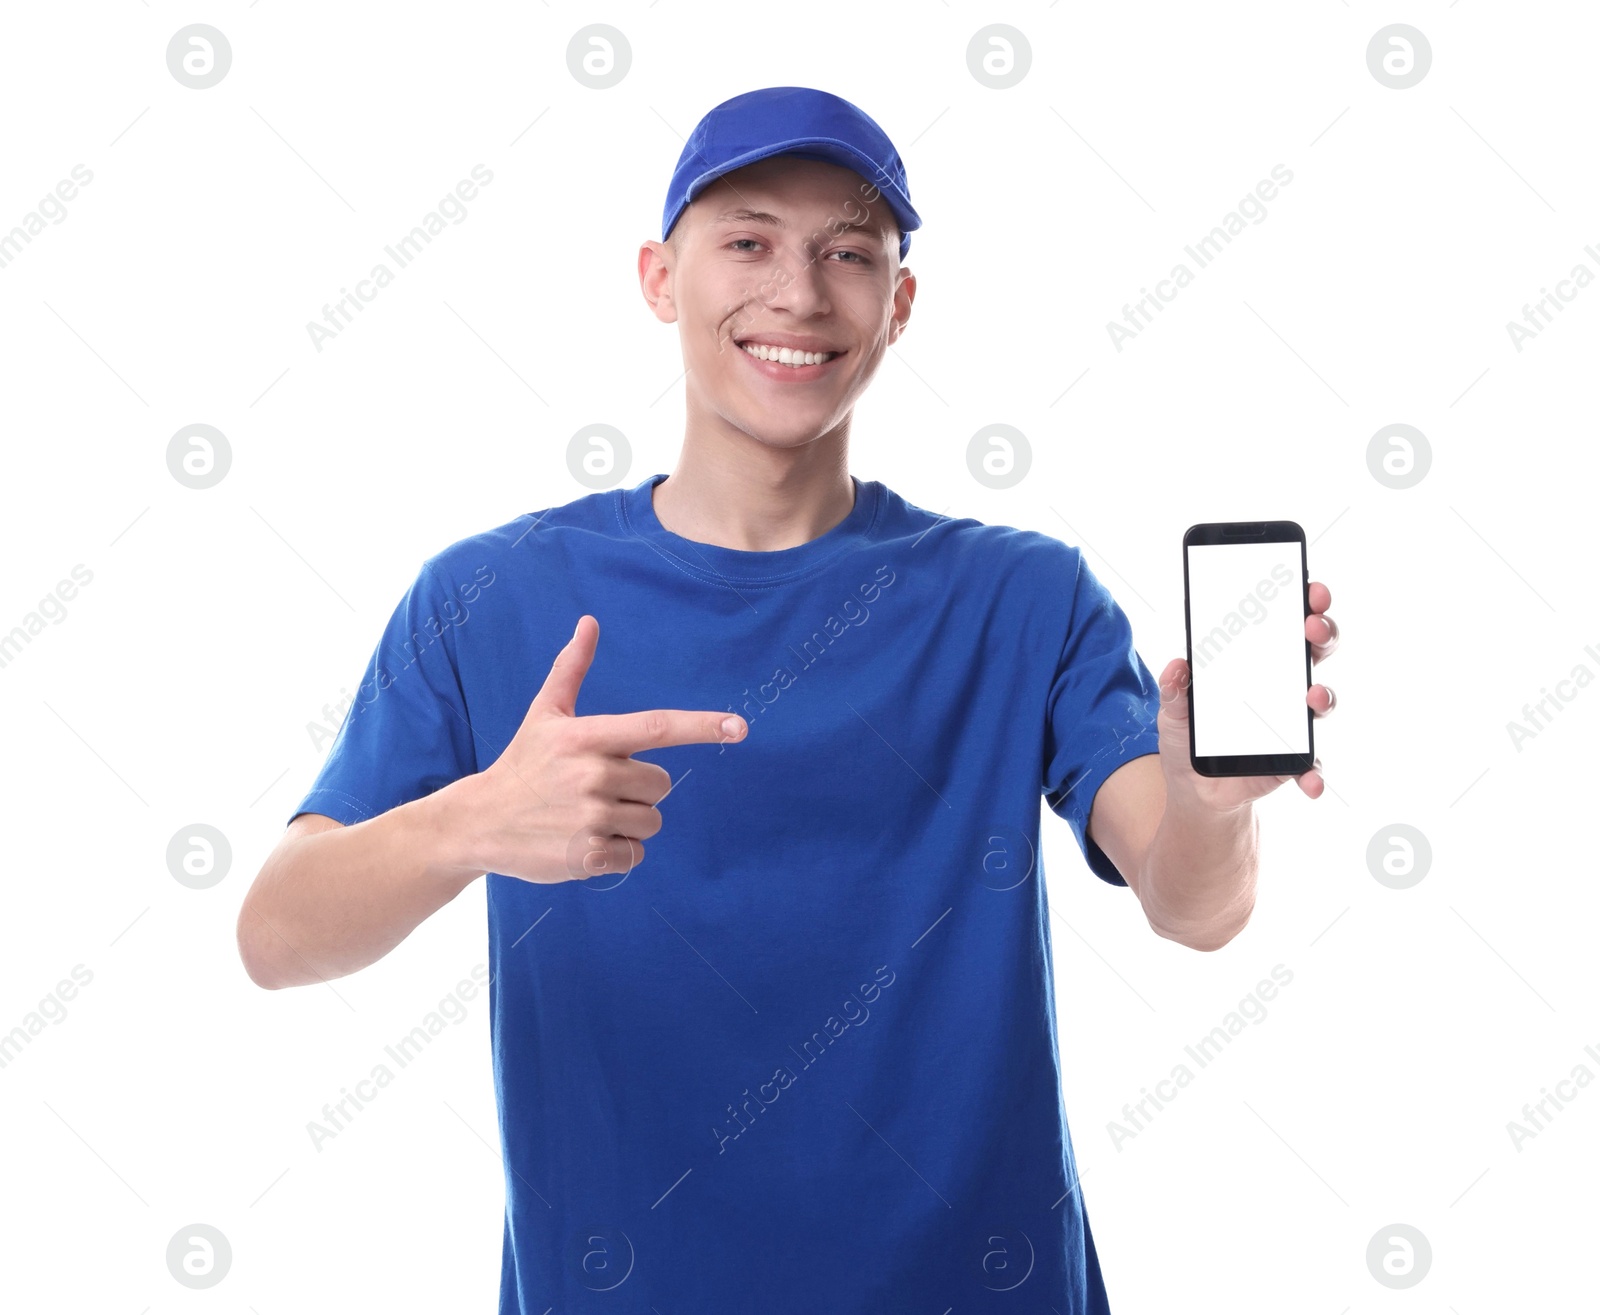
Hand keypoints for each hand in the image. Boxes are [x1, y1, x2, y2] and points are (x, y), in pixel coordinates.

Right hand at [447, 615, 745, 882]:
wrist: (478, 821)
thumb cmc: (523, 763)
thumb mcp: (545, 713)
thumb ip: (571, 668)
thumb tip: (589, 622)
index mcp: (586, 736)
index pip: (655, 727)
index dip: (701, 726)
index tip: (739, 727)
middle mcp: (592, 774)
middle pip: (660, 785)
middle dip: (639, 789)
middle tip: (596, 789)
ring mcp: (590, 817)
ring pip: (651, 821)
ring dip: (629, 822)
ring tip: (587, 816)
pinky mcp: (588, 856)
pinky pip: (634, 855)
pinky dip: (617, 853)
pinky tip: (584, 842)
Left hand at [1155, 581, 1338, 811]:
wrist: (1194, 788)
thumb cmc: (1189, 737)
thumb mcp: (1173, 711)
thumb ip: (1174, 689)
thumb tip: (1176, 665)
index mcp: (1256, 665)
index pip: (1285, 625)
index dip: (1302, 603)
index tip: (1308, 587)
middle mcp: (1282, 687)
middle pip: (1314, 651)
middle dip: (1322, 632)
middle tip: (1312, 626)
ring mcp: (1292, 723)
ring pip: (1321, 700)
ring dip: (1323, 694)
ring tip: (1312, 695)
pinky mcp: (1292, 760)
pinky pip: (1311, 764)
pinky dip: (1313, 772)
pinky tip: (1310, 780)